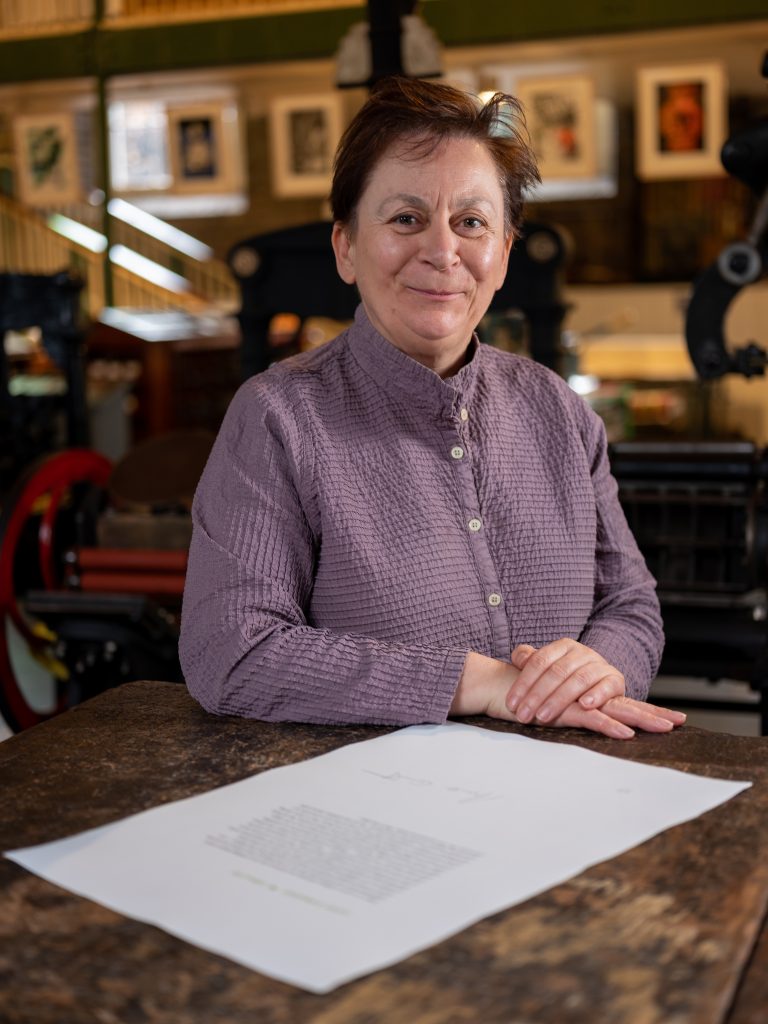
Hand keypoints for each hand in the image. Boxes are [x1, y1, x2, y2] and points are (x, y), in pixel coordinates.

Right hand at [451, 651, 685, 739]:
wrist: (497, 687)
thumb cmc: (523, 698)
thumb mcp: (550, 707)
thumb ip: (565, 709)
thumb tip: (583, 716)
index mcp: (585, 695)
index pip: (619, 701)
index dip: (645, 709)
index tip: (672, 718)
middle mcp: (584, 694)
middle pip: (623, 703)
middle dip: (652, 714)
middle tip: (679, 722)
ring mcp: (575, 699)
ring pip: (614, 709)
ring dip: (639, 720)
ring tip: (664, 728)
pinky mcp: (562, 709)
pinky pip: (590, 717)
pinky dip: (609, 725)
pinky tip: (626, 733)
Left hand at [506, 640, 625, 725]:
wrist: (601, 681)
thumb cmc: (566, 678)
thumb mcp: (547, 667)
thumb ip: (529, 660)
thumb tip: (518, 658)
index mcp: (562, 646)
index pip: (539, 662)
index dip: (523, 683)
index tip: (511, 704)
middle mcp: (582, 652)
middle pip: (556, 672)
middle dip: (537, 696)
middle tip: (523, 715)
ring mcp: (600, 665)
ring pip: (579, 680)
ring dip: (559, 700)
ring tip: (543, 716)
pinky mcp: (615, 679)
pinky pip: (607, 686)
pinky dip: (596, 695)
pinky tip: (584, 705)